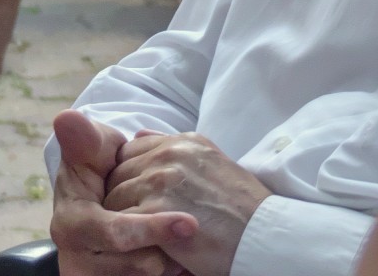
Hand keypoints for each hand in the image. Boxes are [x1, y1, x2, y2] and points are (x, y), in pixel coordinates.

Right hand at [50, 111, 197, 275]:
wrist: (100, 191)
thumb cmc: (97, 165)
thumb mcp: (91, 149)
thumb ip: (84, 139)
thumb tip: (66, 118)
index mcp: (70, 224)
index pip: (114, 233)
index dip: (150, 229)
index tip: (188, 223)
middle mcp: (77, 257)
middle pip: (134, 265)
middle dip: (166, 249)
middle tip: (195, 235)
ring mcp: (94, 274)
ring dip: (170, 261)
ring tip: (186, 243)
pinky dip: (169, 271)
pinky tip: (180, 256)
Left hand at [103, 131, 270, 275]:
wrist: (263, 237)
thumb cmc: (241, 206)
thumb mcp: (211, 161)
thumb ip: (172, 146)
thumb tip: (139, 135)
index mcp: (181, 142)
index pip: (129, 151)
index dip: (128, 176)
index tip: (136, 196)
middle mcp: (168, 155)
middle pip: (117, 173)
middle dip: (120, 195)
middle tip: (132, 218)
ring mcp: (160, 181)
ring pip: (114, 197)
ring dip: (120, 216)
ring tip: (135, 232)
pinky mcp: (156, 211)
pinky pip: (121, 220)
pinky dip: (126, 234)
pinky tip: (141, 242)